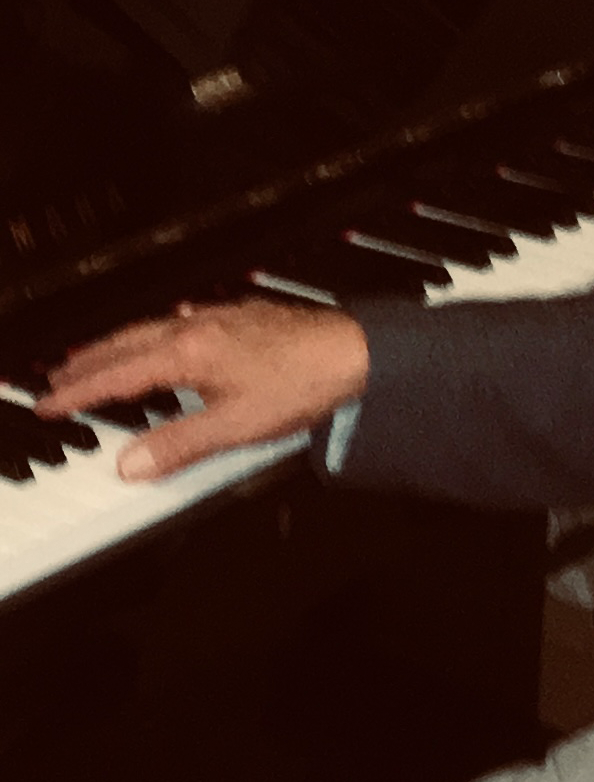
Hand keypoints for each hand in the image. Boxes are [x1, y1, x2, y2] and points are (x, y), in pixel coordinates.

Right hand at [37, 298, 369, 480]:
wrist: (357, 351)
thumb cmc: (304, 382)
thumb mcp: (236, 426)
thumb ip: (179, 445)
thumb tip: (129, 465)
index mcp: (188, 352)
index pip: (118, 375)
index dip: (79, 392)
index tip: (49, 402)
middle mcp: (199, 326)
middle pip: (128, 343)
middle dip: (89, 361)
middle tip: (59, 377)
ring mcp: (223, 318)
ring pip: (155, 327)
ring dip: (122, 344)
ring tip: (100, 356)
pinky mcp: (246, 316)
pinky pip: (186, 319)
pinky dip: (160, 331)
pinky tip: (171, 332)